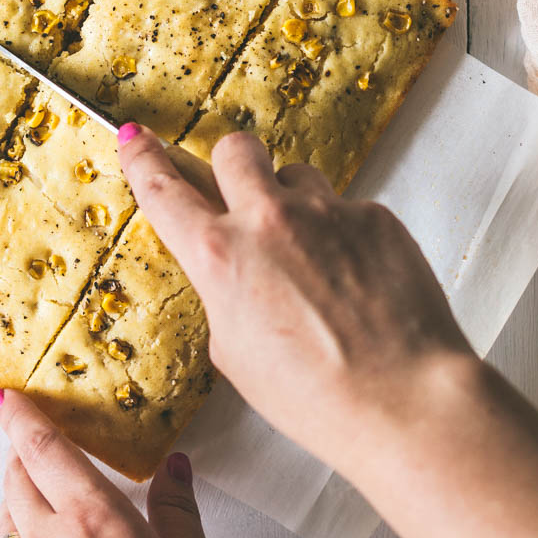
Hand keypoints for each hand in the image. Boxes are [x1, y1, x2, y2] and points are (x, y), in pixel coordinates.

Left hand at [0, 390, 226, 537]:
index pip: (44, 447)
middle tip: (40, 452)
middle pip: (16, 480)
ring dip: (22, 510)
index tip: (5, 396)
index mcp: (92, 516)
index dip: (21, 416)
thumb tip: (174, 468)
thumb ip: (177, 511)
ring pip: (6, 528)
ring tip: (52, 519)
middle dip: (23, 457)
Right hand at [118, 126, 473, 476]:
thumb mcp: (235, 352)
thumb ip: (224, 292)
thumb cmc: (317, 395)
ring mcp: (327, 212)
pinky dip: (343, 235)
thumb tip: (234, 271)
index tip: (136, 138)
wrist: (402, 399)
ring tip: (311, 257)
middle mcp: (269, 221)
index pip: (165, 189)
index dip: (145, 158)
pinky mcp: (375, 216)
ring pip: (296, 175)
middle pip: (236, 150)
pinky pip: (347, 208)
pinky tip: (355, 280)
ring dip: (294, 203)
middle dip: (233, 167)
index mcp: (221, 257)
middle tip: (243, 196)